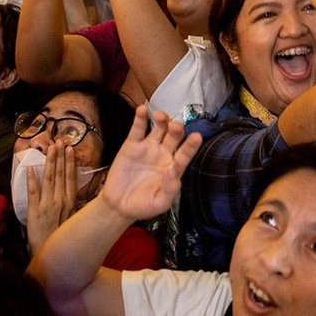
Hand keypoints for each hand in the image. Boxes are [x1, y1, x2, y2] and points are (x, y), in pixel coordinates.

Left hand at [26, 140, 77, 251]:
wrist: (51, 253)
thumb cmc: (63, 237)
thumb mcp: (74, 220)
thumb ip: (75, 204)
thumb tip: (80, 192)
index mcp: (70, 202)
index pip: (70, 177)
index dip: (69, 162)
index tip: (69, 149)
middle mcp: (60, 201)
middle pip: (60, 174)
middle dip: (60, 157)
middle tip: (59, 141)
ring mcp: (47, 205)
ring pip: (49, 179)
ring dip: (49, 163)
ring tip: (50, 148)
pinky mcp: (34, 211)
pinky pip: (33, 193)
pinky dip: (31, 180)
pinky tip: (30, 168)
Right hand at [100, 106, 201, 221]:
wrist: (119, 205)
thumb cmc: (143, 205)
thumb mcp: (160, 203)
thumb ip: (170, 189)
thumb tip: (173, 170)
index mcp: (173, 167)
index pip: (185, 154)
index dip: (191, 146)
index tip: (197, 137)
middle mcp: (164, 154)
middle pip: (174, 136)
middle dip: (177, 129)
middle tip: (176, 126)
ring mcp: (148, 148)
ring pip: (159, 128)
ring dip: (162, 119)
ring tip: (161, 117)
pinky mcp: (132, 145)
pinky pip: (138, 128)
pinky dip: (140, 118)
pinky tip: (142, 109)